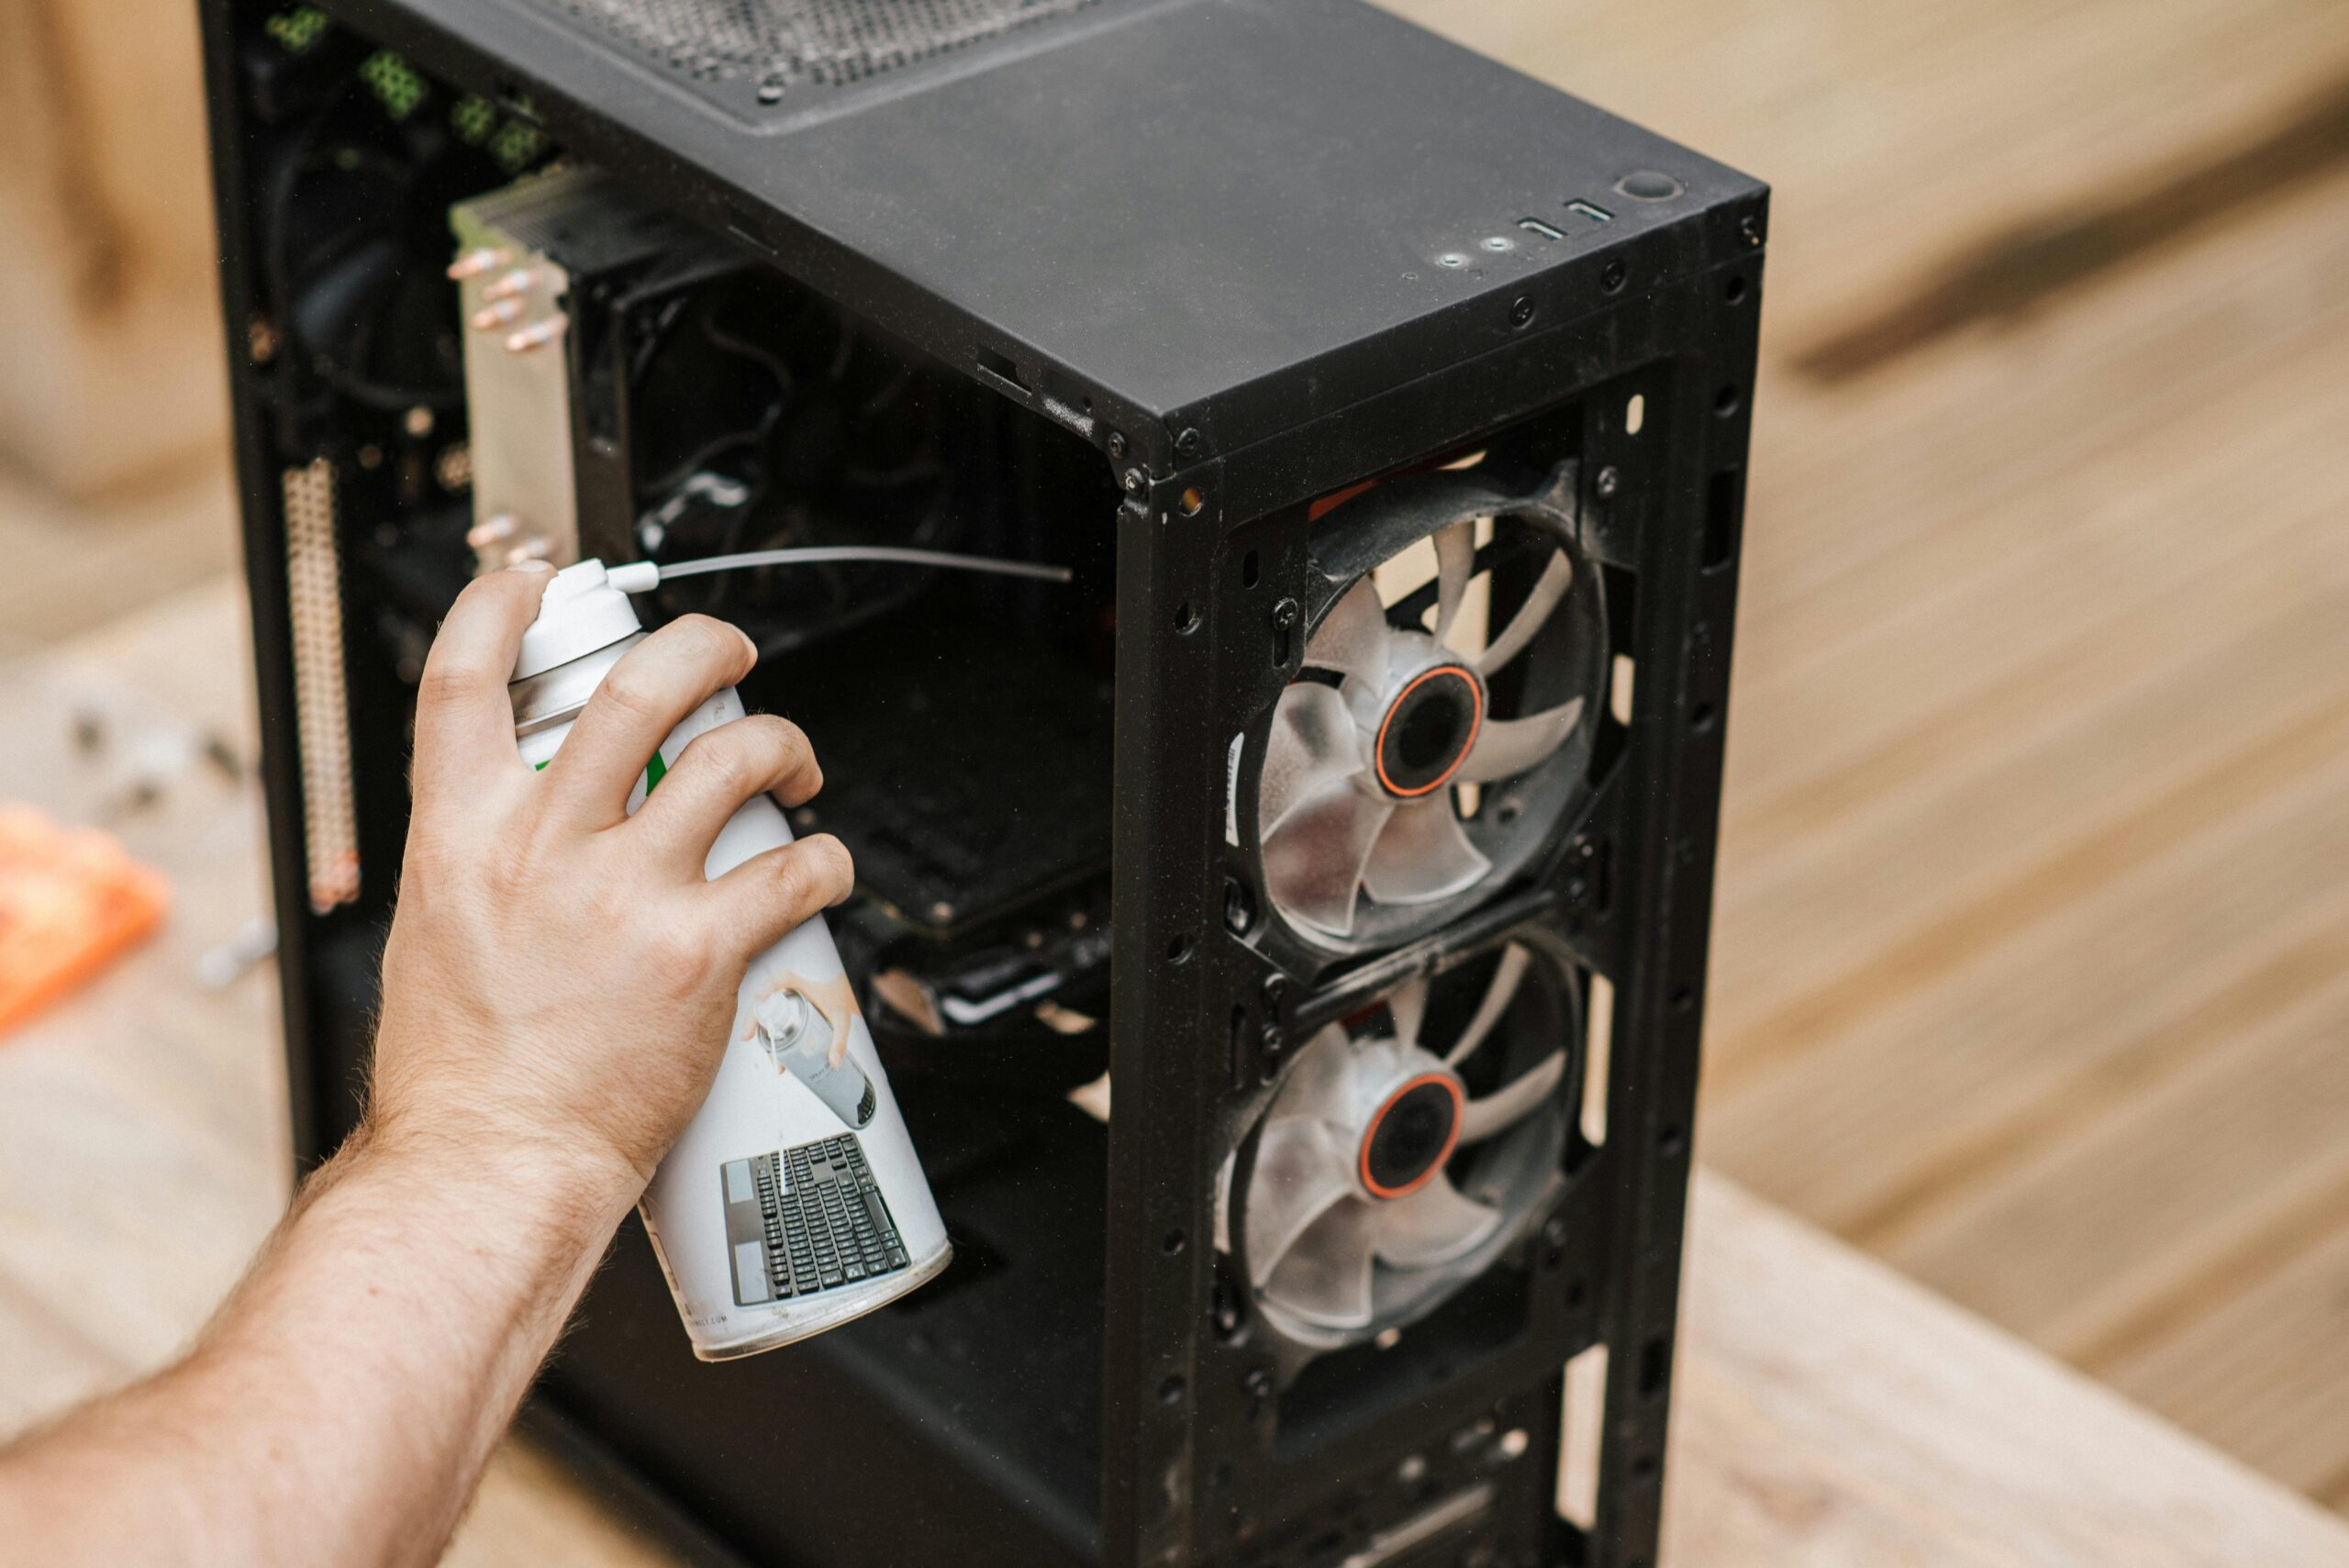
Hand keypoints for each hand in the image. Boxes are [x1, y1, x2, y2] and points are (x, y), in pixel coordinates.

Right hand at [366, 563, 854, 1214]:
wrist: (488, 1165)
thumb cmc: (459, 1079)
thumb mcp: (433, 935)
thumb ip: (482, 865)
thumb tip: (524, 834)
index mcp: (459, 834)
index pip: (462, 679)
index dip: (500, 609)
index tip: (537, 586)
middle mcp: (542, 844)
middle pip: (637, 688)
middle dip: (702, 647)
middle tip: (732, 655)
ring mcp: (623, 892)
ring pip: (733, 760)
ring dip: (783, 747)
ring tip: (795, 769)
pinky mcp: (697, 949)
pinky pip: (789, 871)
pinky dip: (825, 859)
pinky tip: (825, 868)